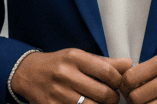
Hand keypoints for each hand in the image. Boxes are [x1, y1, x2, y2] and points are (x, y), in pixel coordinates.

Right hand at [13, 48, 133, 103]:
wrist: (27, 73)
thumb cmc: (58, 64)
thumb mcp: (78, 57)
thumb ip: (104, 62)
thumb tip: (129, 64)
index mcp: (74, 58)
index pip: (108, 72)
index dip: (118, 81)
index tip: (117, 84)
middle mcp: (65, 74)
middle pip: (103, 93)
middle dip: (113, 98)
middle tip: (111, 98)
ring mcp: (57, 93)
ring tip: (99, 102)